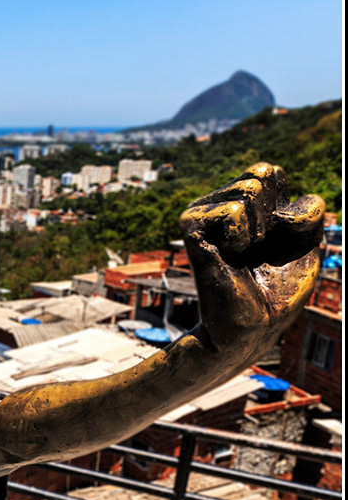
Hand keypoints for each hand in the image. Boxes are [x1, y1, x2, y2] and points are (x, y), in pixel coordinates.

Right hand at [180, 163, 323, 353]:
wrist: (252, 328)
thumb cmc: (276, 291)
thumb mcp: (307, 246)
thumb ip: (308, 214)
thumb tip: (284, 207)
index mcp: (244, 205)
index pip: (270, 172)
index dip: (288, 208)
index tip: (279, 241)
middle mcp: (219, 203)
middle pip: (261, 174)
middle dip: (273, 217)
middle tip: (257, 251)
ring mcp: (202, 213)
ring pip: (248, 190)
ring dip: (258, 231)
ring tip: (242, 256)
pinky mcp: (191, 228)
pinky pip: (231, 211)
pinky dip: (241, 237)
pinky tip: (229, 256)